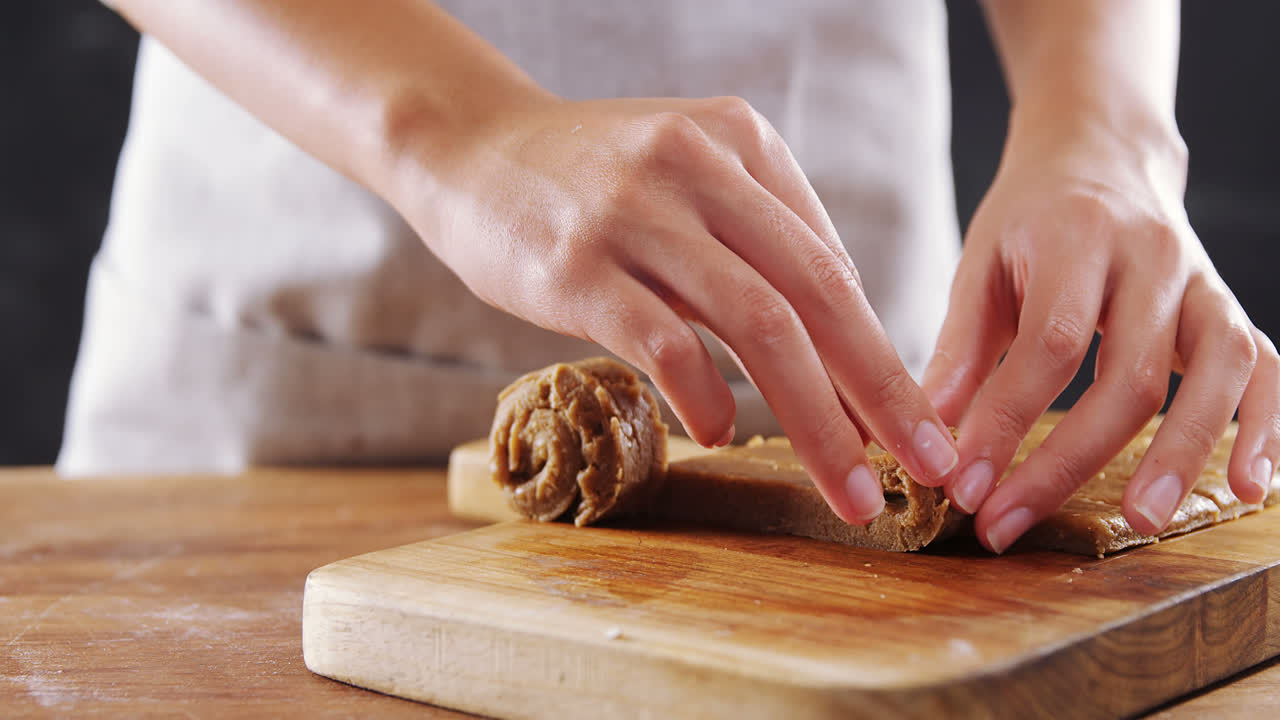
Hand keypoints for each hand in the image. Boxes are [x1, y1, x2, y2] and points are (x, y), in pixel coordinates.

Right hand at [394, 94, 958, 523]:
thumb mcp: (685, 176)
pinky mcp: (579, 264)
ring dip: (817, 419)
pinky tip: (722, 434)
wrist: (467, 144)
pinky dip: (707, 398)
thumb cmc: (586, 178)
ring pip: (760, 326)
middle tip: (927, 465)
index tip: (909, 425)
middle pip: (819, 295)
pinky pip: (666, 342)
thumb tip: (832, 348)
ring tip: (850, 487)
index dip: (880, 353)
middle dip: (883, 391)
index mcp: (742, 142)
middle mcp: (701, 168)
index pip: (831, 265)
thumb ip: (753, 243)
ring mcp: (638, 214)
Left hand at [923, 127, 1277, 552]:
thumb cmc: (1031, 218)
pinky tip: (1249, 487)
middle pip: (1129, 376)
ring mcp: (1204, 283)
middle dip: (1067, 462)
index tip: (967, 486)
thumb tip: (928, 436)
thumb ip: (960, 349)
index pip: (1051, 346)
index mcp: (1079, 238)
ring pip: (1214, 375)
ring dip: (1180, 455)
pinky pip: (1267, 370)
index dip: (1008, 423)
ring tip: (1137, 520)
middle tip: (1011, 523)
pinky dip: (1268, 428)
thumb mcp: (981, 264)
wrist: (1102, 154)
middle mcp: (1154, 258)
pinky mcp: (1230, 309)